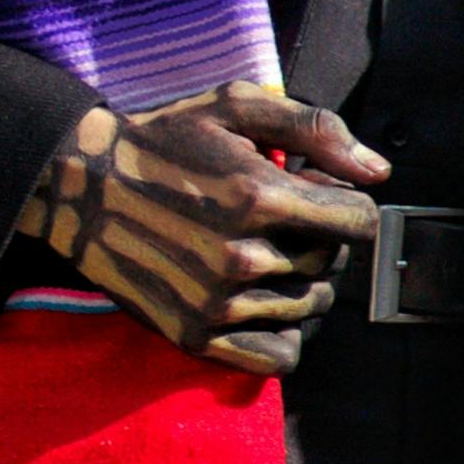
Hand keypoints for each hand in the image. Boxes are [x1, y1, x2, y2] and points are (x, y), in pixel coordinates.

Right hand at [20, 83, 386, 369]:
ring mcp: (218, 304)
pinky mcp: (196, 338)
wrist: (83, 188)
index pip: (360, 221)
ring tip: (264, 250)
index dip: (348, 202)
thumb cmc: (168, 139)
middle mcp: (242, 256)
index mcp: (258, 195)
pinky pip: (278, 357)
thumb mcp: (238, 106)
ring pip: (309, 306)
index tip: (321, 194)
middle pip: (333, 262)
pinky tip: (261, 298)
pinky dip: (283, 333)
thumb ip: (316, 130)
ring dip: (301, 280)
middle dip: (323, 236)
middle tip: (284, 217)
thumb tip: (379, 172)